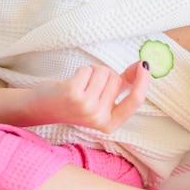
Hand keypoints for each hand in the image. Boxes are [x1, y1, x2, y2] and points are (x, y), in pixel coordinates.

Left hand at [23, 63, 149, 131]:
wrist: (43, 108)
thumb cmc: (75, 101)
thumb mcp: (102, 99)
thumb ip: (124, 86)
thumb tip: (143, 67)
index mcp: (110, 124)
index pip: (134, 102)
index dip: (143, 83)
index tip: (146, 66)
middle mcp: (100, 118)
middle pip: (116, 80)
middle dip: (106, 76)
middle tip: (89, 87)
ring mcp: (87, 107)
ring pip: (104, 73)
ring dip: (93, 72)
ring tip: (81, 85)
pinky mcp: (74, 94)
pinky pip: (89, 70)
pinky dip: (82, 71)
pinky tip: (73, 82)